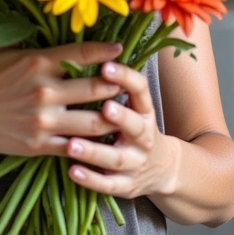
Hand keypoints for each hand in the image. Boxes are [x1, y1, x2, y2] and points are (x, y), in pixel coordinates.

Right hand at [0, 42, 124, 156]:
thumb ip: (22, 31)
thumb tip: (38, 12)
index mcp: (37, 61)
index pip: (83, 53)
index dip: (107, 52)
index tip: (120, 50)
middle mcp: (45, 91)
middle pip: (98, 88)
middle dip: (117, 85)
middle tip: (126, 83)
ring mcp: (43, 121)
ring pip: (95, 121)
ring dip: (112, 116)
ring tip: (120, 112)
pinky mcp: (38, 146)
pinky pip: (76, 147)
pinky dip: (91, 143)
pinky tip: (99, 138)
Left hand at [65, 62, 179, 197]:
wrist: (161, 167)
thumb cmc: (133, 123)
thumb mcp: (133, 102)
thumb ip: (112, 82)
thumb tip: (86, 49)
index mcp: (144, 110)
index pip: (140, 89)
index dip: (125, 77)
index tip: (105, 65)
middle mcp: (143, 136)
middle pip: (134, 126)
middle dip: (120, 117)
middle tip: (104, 108)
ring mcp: (135, 163)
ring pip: (115, 159)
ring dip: (94, 151)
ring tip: (71, 143)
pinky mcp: (125, 186)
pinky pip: (107, 185)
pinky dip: (90, 179)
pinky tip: (73, 171)